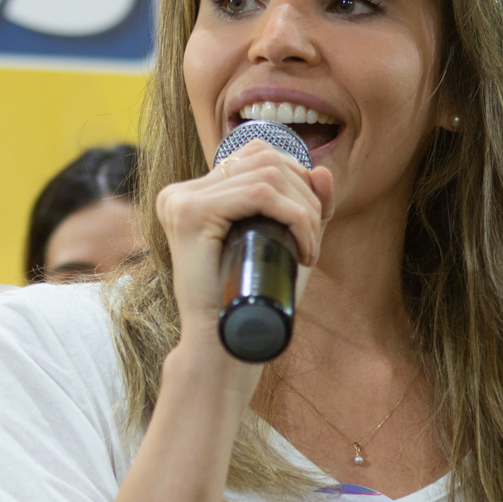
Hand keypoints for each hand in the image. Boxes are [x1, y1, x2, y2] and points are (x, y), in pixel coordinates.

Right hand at [155, 139, 332, 341]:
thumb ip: (302, 207)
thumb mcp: (284, 243)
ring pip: (267, 175)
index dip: (296, 177)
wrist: (222, 347)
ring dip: (305, 210)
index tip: (311, 223)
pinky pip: (260, 194)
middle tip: (312, 243)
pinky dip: (296, 217)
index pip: (254, 154)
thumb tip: (323, 170)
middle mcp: (179, 192)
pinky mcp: (190, 214)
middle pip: (264, 159)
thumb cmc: (252, 300)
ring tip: (309, 249)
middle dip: (305, 195)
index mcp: (191, 195)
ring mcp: (180, 200)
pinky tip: (303, 249)